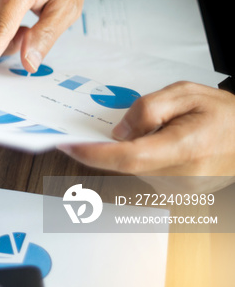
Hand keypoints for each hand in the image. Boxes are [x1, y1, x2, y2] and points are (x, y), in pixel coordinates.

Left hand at [59, 82, 234, 191]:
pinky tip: (148, 142)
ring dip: (124, 150)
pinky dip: (137, 157)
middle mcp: (181, 177)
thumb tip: (118, 132)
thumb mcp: (186, 93)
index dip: (94, 153)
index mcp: (185, 149)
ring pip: (133, 168)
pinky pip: (144, 172)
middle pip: (125, 164)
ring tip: (143, 130)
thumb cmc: (224, 114)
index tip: (68, 144)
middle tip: (83, 131)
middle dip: (103, 147)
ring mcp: (179, 189)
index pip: (128, 158)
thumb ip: (148, 109)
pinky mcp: (176, 192)